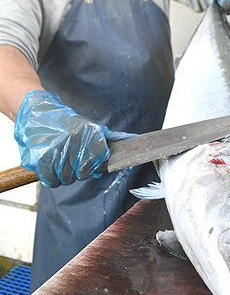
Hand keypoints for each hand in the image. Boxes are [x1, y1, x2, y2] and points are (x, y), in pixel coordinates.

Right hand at [14, 90, 131, 187]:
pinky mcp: (42, 157)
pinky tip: (50, 166)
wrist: (38, 113)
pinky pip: (51, 181)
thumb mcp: (88, 127)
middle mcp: (76, 140)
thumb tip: (125, 146)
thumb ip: (104, 141)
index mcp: (90, 133)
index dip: (95, 167)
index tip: (89, 164)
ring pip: (67, 179)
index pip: (100, 163)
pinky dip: (51, 178)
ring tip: (60, 161)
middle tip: (71, 161)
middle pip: (83, 174)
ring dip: (64, 175)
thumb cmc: (67, 124)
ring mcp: (58, 149)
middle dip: (78, 172)